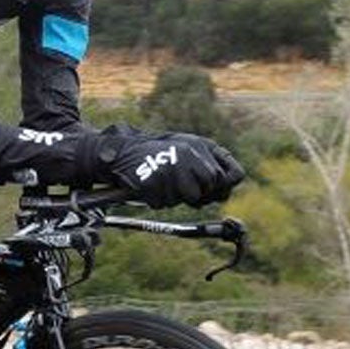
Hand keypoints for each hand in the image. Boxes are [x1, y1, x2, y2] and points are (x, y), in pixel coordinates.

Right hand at [108, 132, 245, 207]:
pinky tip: (149, 186)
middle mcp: (187, 156)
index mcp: (200, 146)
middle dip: (195, 193)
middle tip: (178, 184)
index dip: (220, 187)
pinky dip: (156, 199)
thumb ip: (211, 165)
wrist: (122, 151)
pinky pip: (162, 203)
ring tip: (162, 182)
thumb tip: (225, 192)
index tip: (210, 190)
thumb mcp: (190, 149)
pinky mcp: (152, 183)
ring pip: (185, 199)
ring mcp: (169, 170)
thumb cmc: (160, 152)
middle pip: (205, 191)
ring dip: (174, 196)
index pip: (227, 177)